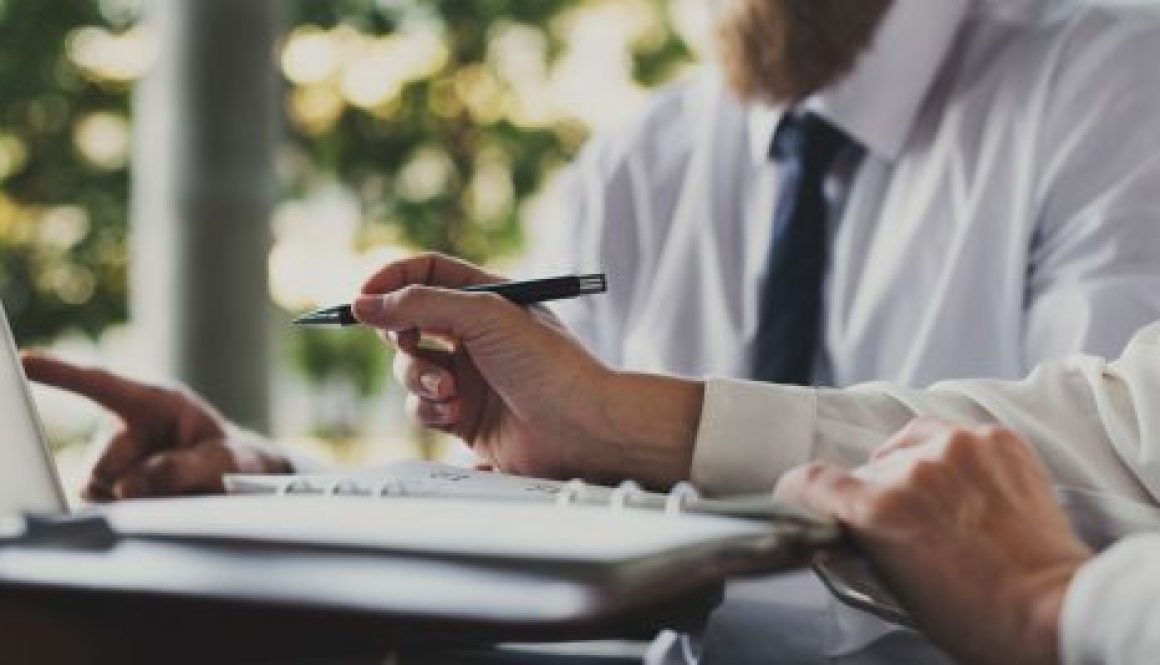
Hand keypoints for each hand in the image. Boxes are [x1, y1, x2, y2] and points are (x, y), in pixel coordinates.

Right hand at [22, 355, 290, 500]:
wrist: (238, 480)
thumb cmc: (232, 459)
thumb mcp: (222, 461)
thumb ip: (181, 469)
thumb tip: (127, 486)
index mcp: (155, 402)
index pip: (102, 384)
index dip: (62, 373)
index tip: (26, 361)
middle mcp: (127, 426)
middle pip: (102, 465)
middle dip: (132, 482)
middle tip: (179, 483)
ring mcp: (115, 456)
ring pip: (97, 488)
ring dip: (134, 499)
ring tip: (178, 490)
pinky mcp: (108, 483)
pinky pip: (102, 505)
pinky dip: (130, 511)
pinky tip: (161, 501)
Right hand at [355, 253, 702, 487]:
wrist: (582, 427)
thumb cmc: (549, 364)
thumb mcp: (484, 316)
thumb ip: (420, 304)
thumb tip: (364, 303)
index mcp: (487, 298)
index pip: (426, 274)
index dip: (392, 280)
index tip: (364, 297)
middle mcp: (475, 334)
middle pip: (408, 322)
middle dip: (400, 335)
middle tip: (410, 343)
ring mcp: (468, 376)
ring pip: (409, 369)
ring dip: (417, 378)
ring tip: (448, 390)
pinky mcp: (463, 417)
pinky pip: (421, 406)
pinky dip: (428, 408)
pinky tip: (454, 412)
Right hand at [775, 419, 1091, 664]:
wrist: (1055, 610)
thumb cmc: (978, 616)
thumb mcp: (895, 586)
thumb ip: (864, 538)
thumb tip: (849, 520)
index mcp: (878, 509)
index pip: (811, 481)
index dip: (800, 490)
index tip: (801, 494)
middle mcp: (912, 468)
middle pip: (867, 468)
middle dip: (874, 492)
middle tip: (900, 523)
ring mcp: (958, 448)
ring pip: (908, 442)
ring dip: (910, 466)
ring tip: (936, 500)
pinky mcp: (996, 439)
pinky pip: (955, 435)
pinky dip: (954, 457)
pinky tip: (968, 487)